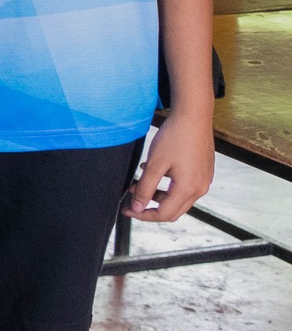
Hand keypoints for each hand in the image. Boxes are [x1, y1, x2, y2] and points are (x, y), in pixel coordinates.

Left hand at [125, 104, 215, 221]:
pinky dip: (167, 185)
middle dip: (150, 208)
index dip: (143, 215)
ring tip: (137, 184)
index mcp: (188, 189)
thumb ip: (145, 188)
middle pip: (173, 210)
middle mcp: (200, 188)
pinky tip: (151, 171)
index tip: (127, 210)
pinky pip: (184, 185)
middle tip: (131, 202)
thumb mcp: (155, 164)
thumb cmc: (174, 138)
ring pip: (178, 198)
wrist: (194, 116)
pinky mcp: (203, 171)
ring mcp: (204, 180)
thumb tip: (137, 207)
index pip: (164, 214)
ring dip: (157, 195)